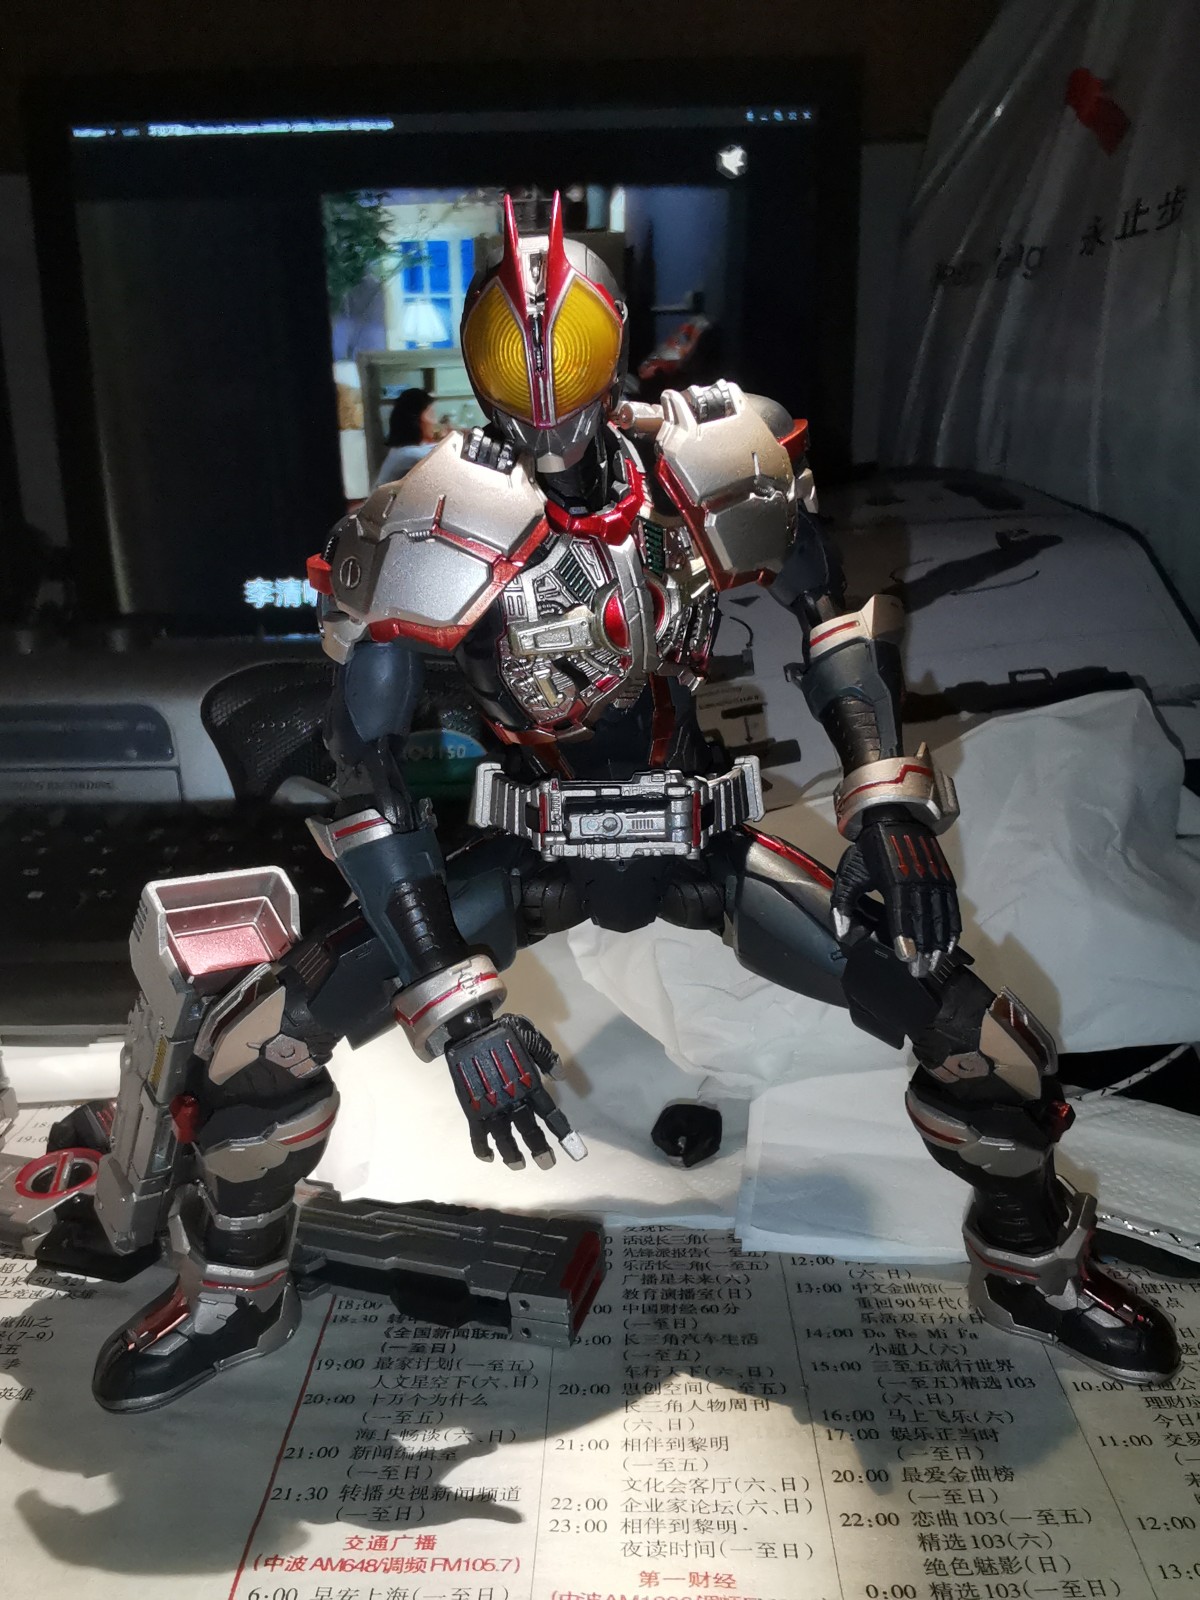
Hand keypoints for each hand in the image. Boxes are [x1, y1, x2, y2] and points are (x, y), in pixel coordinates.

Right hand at [444, 1014, 585, 1169]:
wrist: (468, 1029)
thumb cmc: (503, 1031)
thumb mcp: (531, 1036)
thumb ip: (547, 1057)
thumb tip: (561, 1077)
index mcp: (529, 1084)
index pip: (551, 1114)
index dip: (564, 1134)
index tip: (576, 1153)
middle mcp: (513, 1099)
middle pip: (529, 1131)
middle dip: (539, 1149)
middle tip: (548, 1164)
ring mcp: (491, 1106)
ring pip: (504, 1138)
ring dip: (512, 1154)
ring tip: (519, 1165)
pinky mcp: (472, 1108)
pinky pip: (477, 1134)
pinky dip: (482, 1148)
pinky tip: (489, 1157)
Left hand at [831, 809, 960, 976]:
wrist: (897, 818)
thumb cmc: (870, 848)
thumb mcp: (850, 872)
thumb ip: (843, 903)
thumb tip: (842, 933)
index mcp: (895, 879)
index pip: (902, 913)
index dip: (905, 936)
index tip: (906, 958)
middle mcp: (920, 881)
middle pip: (924, 921)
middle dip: (923, 949)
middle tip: (919, 971)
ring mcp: (936, 880)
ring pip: (941, 918)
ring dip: (938, 943)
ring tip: (934, 964)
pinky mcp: (946, 879)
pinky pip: (952, 909)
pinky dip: (952, 929)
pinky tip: (948, 945)